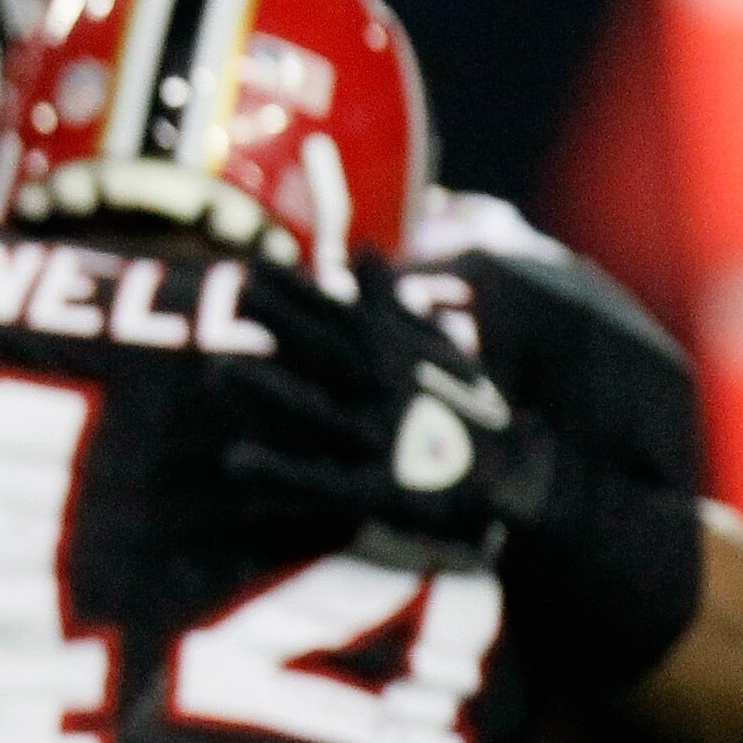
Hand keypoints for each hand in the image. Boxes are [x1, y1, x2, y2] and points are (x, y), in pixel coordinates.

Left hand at [211, 256, 553, 567]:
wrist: (524, 486)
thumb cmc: (462, 413)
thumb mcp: (430, 354)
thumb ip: (391, 305)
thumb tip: (363, 249)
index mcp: (399, 364)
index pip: (346, 321)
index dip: (301, 295)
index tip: (254, 267)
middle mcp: (390, 397)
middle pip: (332, 354)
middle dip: (289, 324)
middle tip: (240, 292)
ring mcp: (383, 444)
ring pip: (322, 414)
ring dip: (274, 394)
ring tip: (219, 374)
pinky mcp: (378, 493)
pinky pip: (321, 483)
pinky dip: (281, 473)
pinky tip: (236, 462)